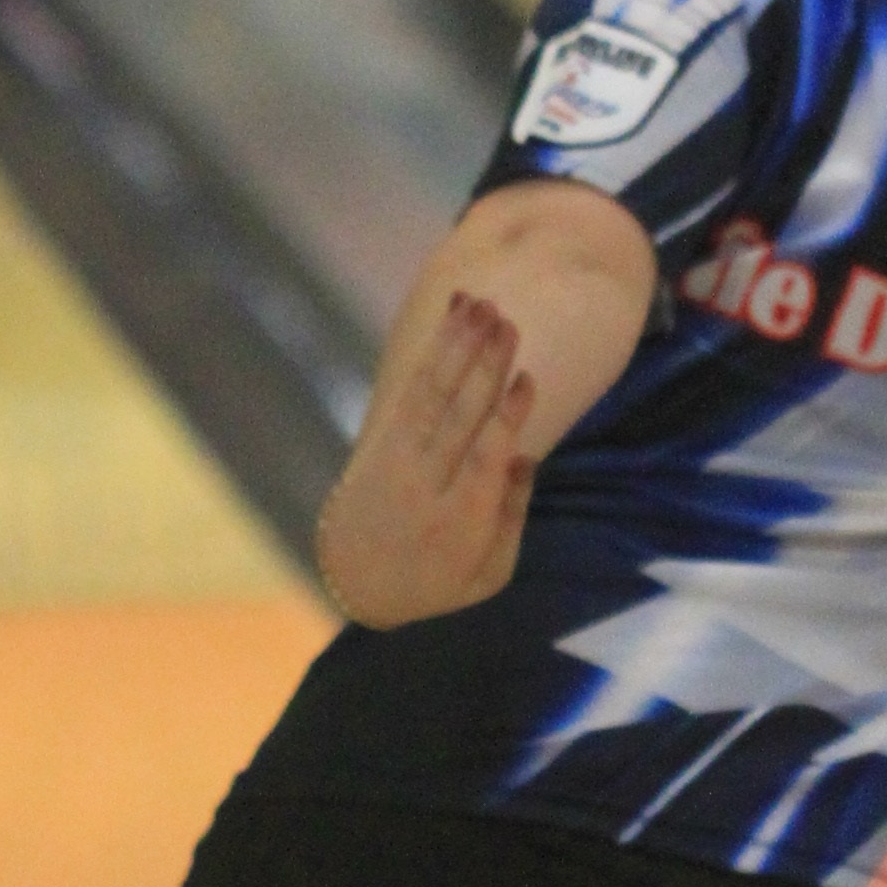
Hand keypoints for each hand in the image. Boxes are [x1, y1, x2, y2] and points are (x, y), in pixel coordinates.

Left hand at [316, 290, 536, 625]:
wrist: (359, 582)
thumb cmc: (440, 580)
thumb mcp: (489, 573)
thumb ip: (510, 518)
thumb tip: (523, 456)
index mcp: (458, 522)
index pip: (484, 460)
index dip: (505, 418)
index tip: (527, 379)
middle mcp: (425, 485)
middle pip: (457, 418)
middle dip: (483, 367)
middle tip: (506, 321)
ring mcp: (399, 459)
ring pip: (431, 394)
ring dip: (456, 345)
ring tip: (480, 304)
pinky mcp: (384, 439)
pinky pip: (411, 390)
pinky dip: (433, 351)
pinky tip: (454, 318)